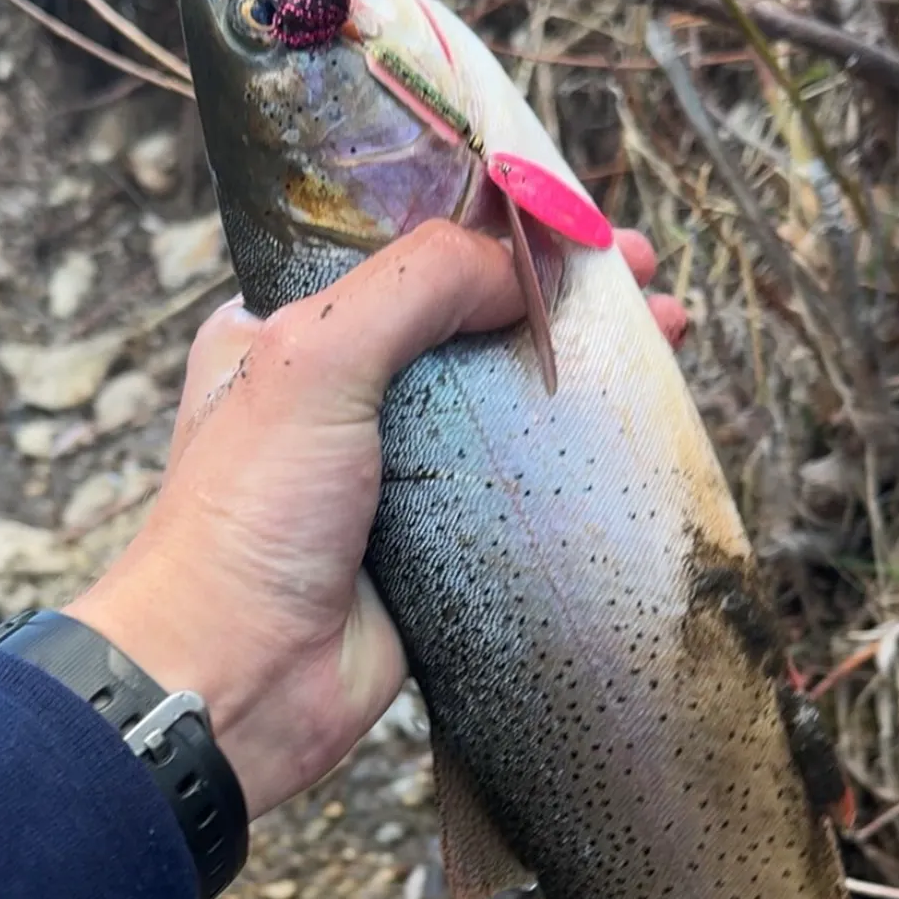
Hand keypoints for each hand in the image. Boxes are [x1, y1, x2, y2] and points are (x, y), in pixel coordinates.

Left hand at [65, 221, 688, 818]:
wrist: (235, 684)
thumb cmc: (245, 515)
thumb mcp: (311, 360)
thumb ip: (415, 286)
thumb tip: (520, 267)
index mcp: (296, 330)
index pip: (411, 249)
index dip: (496, 226)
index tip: (570, 215)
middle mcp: (349, 387)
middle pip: (476, 311)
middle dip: (560, 284)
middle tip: (636, 264)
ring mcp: (401, 459)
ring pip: (510, 385)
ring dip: (585, 352)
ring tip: (664, 324)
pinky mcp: (444, 526)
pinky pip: (524, 466)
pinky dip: (580, 436)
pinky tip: (636, 414)